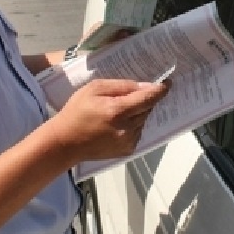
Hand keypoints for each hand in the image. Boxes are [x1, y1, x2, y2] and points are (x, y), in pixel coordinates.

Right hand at [49, 79, 169, 161]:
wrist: (66, 142)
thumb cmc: (77, 111)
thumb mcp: (94, 89)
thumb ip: (121, 86)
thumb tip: (143, 86)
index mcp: (118, 111)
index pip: (149, 98)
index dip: (160, 89)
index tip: (167, 83)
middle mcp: (127, 128)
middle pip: (148, 109)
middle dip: (144, 100)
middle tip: (129, 96)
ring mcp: (128, 141)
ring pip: (143, 121)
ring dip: (137, 113)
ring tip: (118, 111)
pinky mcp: (127, 151)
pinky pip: (137, 132)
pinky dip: (132, 125)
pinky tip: (116, 125)